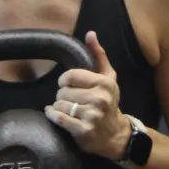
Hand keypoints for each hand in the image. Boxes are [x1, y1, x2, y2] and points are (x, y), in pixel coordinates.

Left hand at [45, 30, 129, 160]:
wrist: (115, 135)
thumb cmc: (109, 103)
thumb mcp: (108, 78)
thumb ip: (98, 55)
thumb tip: (90, 34)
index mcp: (104, 83)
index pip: (71, 75)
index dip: (65, 79)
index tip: (67, 84)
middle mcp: (99, 99)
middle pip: (63, 91)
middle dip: (62, 95)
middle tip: (70, 99)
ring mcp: (92, 116)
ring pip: (59, 104)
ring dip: (58, 106)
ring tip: (66, 108)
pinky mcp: (83, 130)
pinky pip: (59, 118)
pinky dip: (52, 115)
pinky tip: (54, 114)